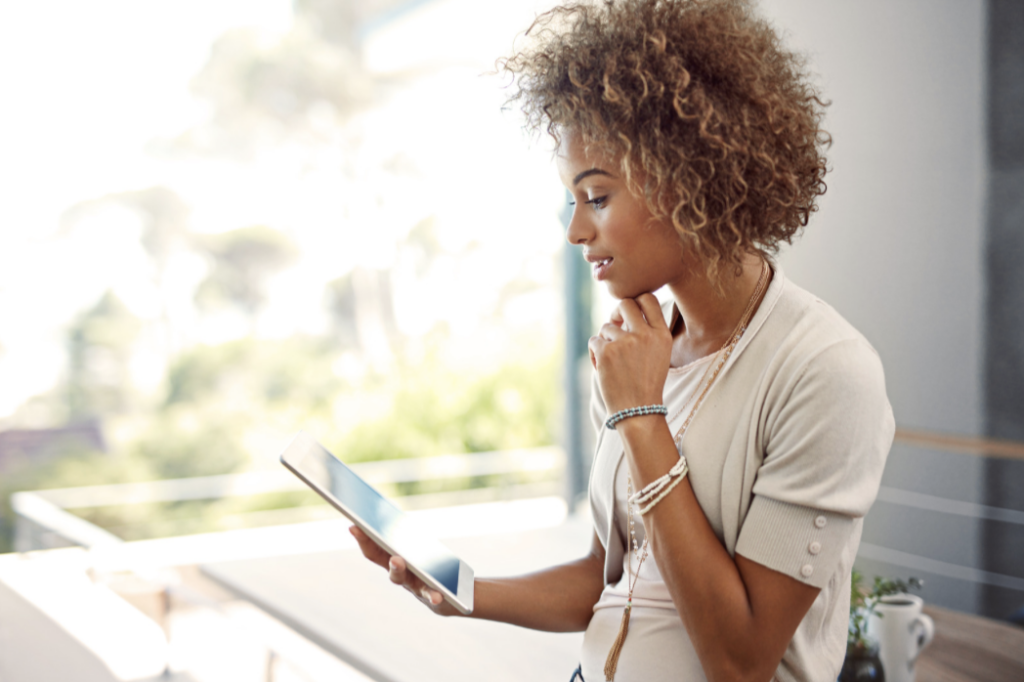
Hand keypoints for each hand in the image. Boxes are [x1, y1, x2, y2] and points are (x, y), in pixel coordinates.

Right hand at [349, 526, 460, 616]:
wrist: (448, 594)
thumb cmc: (429, 567)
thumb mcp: (418, 549)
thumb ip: (407, 535)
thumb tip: (394, 512)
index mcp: (393, 557)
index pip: (373, 547)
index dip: (362, 537)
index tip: (352, 525)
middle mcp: (397, 571)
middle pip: (380, 559)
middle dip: (369, 545)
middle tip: (362, 532)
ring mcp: (410, 583)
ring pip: (398, 577)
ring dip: (396, 568)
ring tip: (396, 559)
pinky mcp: (428, 593)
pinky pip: (428, 595)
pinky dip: (432, 595)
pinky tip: (437, 596)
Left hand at [588, 294, 671, 414]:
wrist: (638, 411)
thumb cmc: (646, 384)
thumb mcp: (659, 355)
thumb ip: (646, 332)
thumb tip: (622, 314)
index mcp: (662, 335)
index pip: (648, 299)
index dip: (636, 301)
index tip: (629, 313)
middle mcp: (645, 335)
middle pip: (625, 304)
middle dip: (616, 312)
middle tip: (614, 324)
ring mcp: (625, 342)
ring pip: (606, 327)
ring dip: (605, 341)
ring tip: (612, 362)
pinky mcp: (606, 352)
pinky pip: (594, 341)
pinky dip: (595, 353)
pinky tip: (602, 367)